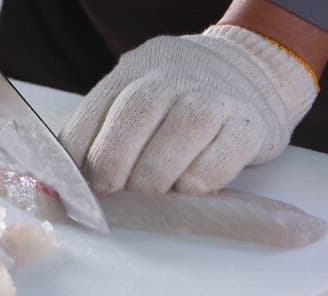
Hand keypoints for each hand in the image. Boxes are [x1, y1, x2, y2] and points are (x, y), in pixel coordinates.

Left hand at [60, 25, 317, 194]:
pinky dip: (202, 178)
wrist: (252, 73)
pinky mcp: (249, 125)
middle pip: (138, 111)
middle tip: (114, 191)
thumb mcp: (139, 97)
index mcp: (136, 70)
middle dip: (116, 160)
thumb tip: (74, 183)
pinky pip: (225, 152)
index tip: (79, 184)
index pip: (98, 107)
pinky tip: (188, 190)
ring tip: (150, 193)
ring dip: (158, 172)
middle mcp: (175, 76)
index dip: (83, 149)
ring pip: (183, 129)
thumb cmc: (181, 102)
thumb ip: (109, 130)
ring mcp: (216, 97)